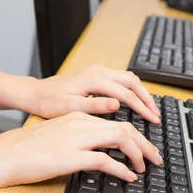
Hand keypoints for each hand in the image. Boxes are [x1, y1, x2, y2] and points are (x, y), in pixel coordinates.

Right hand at [0, 112, 162, 189]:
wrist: (4, 155)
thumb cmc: (26, 149)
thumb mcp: (58, 136)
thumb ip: (80, 138)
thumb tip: (101, 153)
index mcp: (77, 116)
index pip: (117, 121)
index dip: (136, 136)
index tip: (145, 148)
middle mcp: (80, 123)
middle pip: (125, 128)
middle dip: (145, 144)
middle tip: (156, 159)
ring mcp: (76, 138)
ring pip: (120, 138)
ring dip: (138, 154)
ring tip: (145, 168)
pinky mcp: (71, 156)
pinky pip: (105, 160)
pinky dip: (122, 169)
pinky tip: (128, 177)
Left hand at [30, 65, 160, 123]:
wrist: (36, 93)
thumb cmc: (49, 102)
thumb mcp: (71, 108)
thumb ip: (95, 105)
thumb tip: (117, 104)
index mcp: (94, 79)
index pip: (127, 93)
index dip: (142, 108)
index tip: (152, 120)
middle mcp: (99, 71)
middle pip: (133, 82)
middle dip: (147, 99)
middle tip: (156, 116)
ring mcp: (98, 71)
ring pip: (129, 78)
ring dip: (142, 93)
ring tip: (150, 110)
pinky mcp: (96, 75)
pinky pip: (121, 79)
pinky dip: (133, 90)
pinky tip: (136, 101)